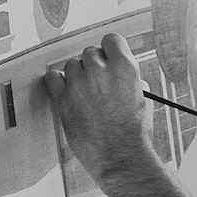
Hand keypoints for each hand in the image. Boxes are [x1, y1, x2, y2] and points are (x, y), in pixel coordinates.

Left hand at [44, 34, 155, 182]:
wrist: (120, 156)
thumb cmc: (134, 133)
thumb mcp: (143, 99)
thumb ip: (130, 80)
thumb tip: (121, 75)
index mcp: (125, 68)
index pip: (111, 40)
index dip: (110, 50)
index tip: (108, 57)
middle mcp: (100, 71)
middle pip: (90, 53)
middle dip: (94, 65)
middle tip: (98, 82)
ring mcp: (79, 84)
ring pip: (72, 65)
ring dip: (77, 74)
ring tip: (85, 91)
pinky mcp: (63, 99)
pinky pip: (53, 78)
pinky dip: (57, 81)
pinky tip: (65, 88)